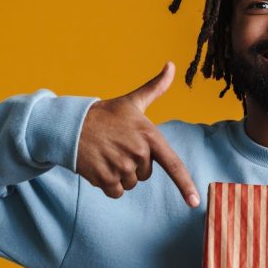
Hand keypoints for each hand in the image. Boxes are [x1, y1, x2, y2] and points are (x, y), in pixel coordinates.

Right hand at [76, 62, 199, 206]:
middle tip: (118, 147)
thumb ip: (156, 87)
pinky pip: (116, 192)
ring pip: (130, 183)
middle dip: (134, 164)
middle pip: (145, 174)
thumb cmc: (106, 115)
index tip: (195, 201)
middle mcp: (138, 153)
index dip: (185, 184)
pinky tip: (100, 166)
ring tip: (107, 154)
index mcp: (149, 136)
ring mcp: (121, 166)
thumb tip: (171, 65)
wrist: (71, 125)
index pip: (173, 164)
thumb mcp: (133, 101)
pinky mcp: (104, 178)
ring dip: (120, 174)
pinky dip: (108, 184)